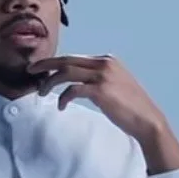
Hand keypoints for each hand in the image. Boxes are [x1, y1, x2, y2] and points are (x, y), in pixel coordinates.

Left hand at [28, 54, 165, 143]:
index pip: (74, 58)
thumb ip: (97, 79)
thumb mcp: (114, 86)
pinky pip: (73, 89)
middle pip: (67, 60)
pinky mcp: (101, 90)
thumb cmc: (130, 108)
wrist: (147, 120)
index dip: (55, 63)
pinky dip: (63, 97)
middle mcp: (104, 63)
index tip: (42, 69)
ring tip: (40, 92)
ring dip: (50, 82)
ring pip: (66, 72)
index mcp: (107, 60)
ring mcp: (103, 75)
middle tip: (30, 71)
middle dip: (45, 64)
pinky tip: (61, 106)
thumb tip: (75, 83)